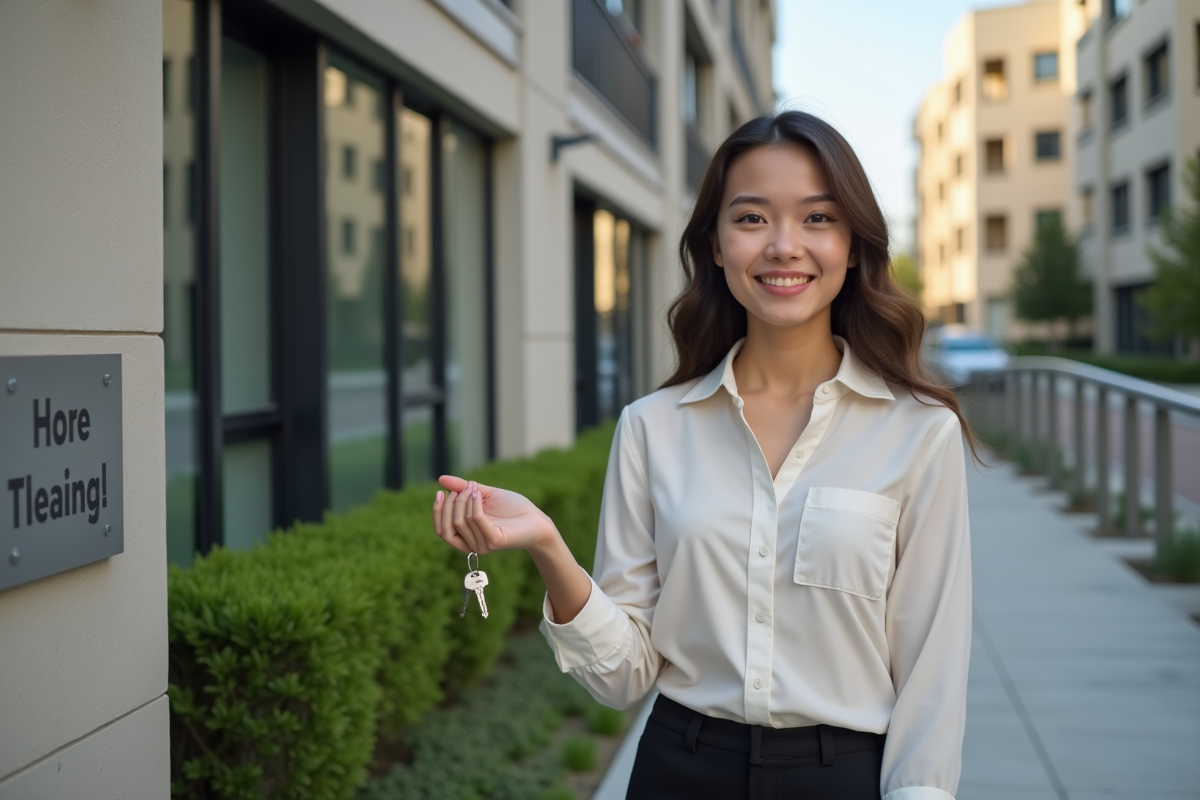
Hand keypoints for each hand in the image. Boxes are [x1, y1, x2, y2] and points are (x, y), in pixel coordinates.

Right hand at [433, 475, 557, 555]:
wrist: (537, 519)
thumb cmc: (511, 508)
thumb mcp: (483, 495)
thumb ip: (462, 489)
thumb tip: (441, 479)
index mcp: (466, 538)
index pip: (441, 531)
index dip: (437, 512)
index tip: (441, 492)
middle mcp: (472, 545)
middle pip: (448, 527)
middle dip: (450, 504)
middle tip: (462, 488)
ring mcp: (483, 545)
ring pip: (461, 520)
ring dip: (464, 499)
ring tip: (473, 487)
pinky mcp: (494, 541)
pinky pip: (476, 519)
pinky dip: (474, 503)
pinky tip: (477, 492)